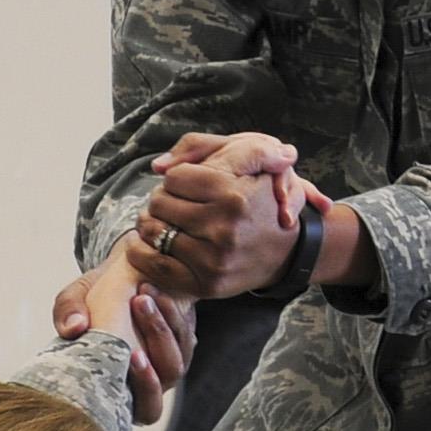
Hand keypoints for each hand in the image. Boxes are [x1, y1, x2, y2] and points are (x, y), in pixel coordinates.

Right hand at [52, 249, 194, 421]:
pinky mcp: (183, 344)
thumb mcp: (74, 299)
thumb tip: (74, 328)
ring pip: (177, 357)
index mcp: (119, 391)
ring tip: (142, 295)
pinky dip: (171, 313)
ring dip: (161, 324)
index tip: (133, 355)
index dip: (145, 388)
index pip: (144, 409)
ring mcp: (167, 365)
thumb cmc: (92, 300)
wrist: (119, 279)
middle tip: (137, 306)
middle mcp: (147, 385)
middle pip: (167, 378)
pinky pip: (186, 337)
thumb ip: (67, 310)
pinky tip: (151, 291)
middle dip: (155, 340)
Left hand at [127, 131, 308, 300]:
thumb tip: (158, 166)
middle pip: (160, 203)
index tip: (186, 183)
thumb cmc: (264, 199)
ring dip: (149, 223)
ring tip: (158, 220)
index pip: (175, 176)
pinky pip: (156, 266)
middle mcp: (224, 228)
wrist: (290, 251)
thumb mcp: (253, 159)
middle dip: (162, 199)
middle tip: (172, 202)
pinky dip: (141, 253)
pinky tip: (142, 243)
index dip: (177, 176)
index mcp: (234, 194)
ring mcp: (214, 259)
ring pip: (154, 231)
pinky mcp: (206, 283)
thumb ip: (207, 147)